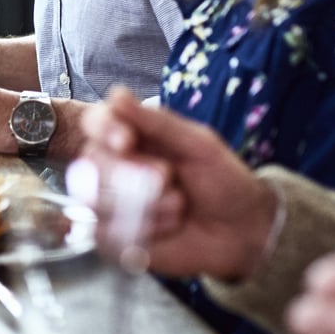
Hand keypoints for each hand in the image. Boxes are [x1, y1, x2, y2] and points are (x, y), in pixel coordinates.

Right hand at [74, 89, 277, 281]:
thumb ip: (156, 122)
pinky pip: (109, 233)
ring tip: (179, 206)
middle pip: (93, 162)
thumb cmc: (222, 180)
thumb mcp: (197, 144)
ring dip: (146, 204)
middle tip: (169, 177)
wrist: (242, 230)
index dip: (104, 130)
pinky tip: (169, 227)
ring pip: (99, 199)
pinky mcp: (115, 238)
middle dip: (135, 173)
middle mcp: (114, 167)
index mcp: (131, 135)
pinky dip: (144, 229)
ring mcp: (111, 204)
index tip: (126, 141)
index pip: (95, 123)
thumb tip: (116, 95)